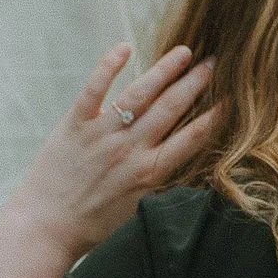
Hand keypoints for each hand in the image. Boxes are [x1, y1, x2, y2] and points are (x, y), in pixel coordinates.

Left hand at [9, 43, 218, 270]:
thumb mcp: (135, 206)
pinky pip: (95, 89)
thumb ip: (154, 178)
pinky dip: (109, 66)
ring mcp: (103, 135)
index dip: (214, 116)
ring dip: (165, 70)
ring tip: (184, 52)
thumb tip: (174, 157)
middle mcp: (131, 150)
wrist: (47, 229)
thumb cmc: (92, 224)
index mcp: (150, 173)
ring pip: (140, 95)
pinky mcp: (75, 125)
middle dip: (196, 83)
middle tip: (214, 62)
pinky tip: (125, 48)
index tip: (230, 98)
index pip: (192, 138)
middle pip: (171, 109)